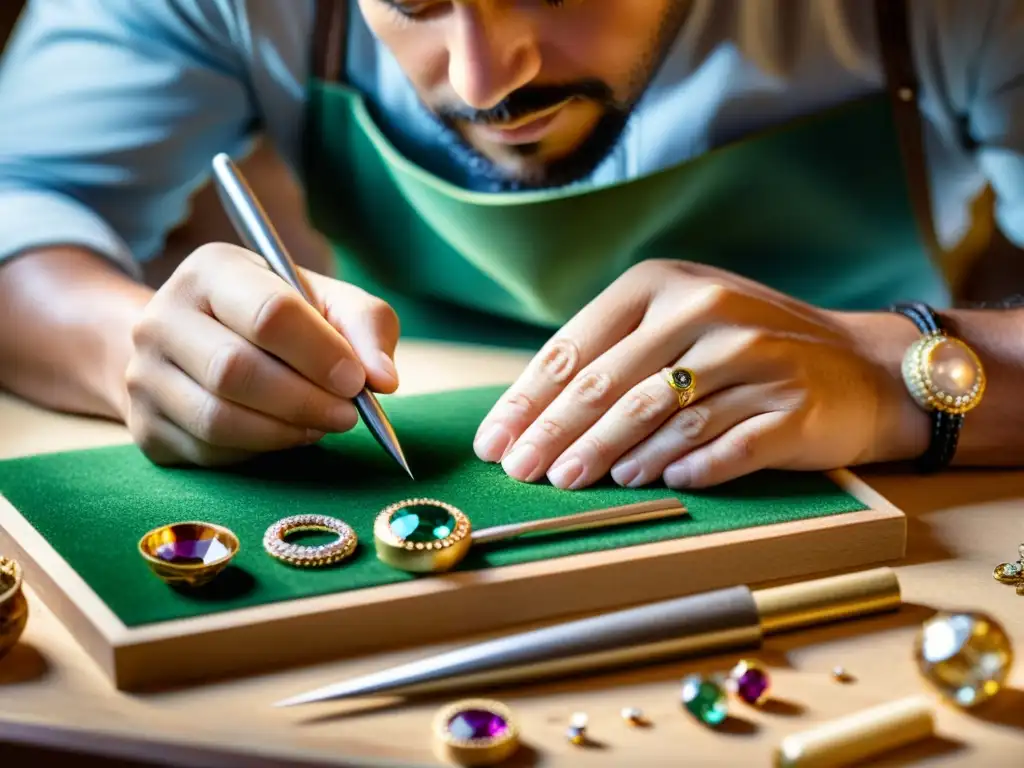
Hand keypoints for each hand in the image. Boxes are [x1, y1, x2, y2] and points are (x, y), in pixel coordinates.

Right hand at [124, 243, 399, 465]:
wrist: (195, 342)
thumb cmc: (278, 318)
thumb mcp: (325, 301)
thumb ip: (365, 326)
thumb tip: (384, 380)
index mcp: (212, 270)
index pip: (269, 314)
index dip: (321, 354)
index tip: (358, 381)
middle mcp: (162, 317)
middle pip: (236, 370)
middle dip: (305, 400)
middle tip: (348, 414)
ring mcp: (143, 374)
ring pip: (219, 419)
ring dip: (286, 431)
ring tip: (322, 424)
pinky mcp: (144, 426)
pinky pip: (209, 451)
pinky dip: (259, 450)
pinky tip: (285, 434)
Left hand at [473, 260, 927, 488]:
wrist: (861, 365)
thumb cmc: (747, 348)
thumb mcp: (680, 322)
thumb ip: (615, 352)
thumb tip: (533, 415)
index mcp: (663, 285)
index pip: (576, 347)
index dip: (529, 400)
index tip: (494, 442)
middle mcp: (706, 311)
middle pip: (608, 383)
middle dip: (554, 434)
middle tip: (521, 472)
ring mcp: (753, 356)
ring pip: (657, 415)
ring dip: (606, 454)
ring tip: (571, 481)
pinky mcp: (790, 406)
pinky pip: (722, 445)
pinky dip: (682, 467)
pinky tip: (653, 483)